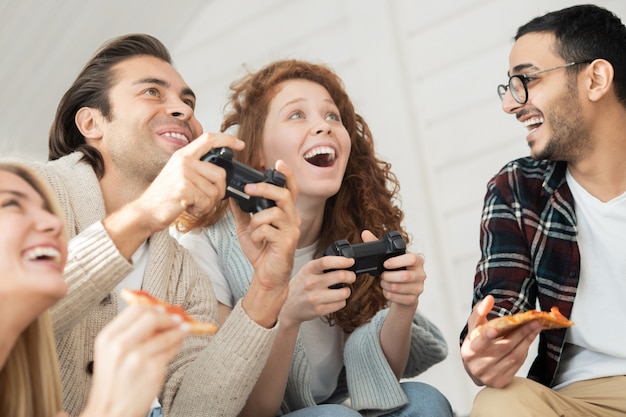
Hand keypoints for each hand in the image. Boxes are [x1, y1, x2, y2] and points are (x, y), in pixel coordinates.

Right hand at [81, 305, 188, 416]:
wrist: (109, 412)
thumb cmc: (112, 384)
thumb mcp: (111, 353)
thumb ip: (129, 334)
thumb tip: (156, 316)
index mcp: (107, 337)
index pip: (135, 310)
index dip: (153, 307)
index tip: (162, 309)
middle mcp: (120, 345)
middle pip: (151, 317)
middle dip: (168, 316)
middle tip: (176, 318)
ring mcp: (137, 357)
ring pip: (166, 333)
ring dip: (179, 328)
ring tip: (185, 328)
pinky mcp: (152, 369)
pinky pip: (171, 349)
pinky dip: (178, 343)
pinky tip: (179, 341)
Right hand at [135, 132, 244, 232]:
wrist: (145, 212)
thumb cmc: (164, 197)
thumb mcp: (179, 175)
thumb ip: (197, 169)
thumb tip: (220, 173)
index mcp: (183, 155)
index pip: (209, 139)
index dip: (227, 140)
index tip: (240, 144)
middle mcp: (184, 161)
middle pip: (220, 174)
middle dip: (218, 191)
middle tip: (205, 198)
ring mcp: (184, 174)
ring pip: (215, 191)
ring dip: (207, 203)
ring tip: (192, 203)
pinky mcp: (184, 189)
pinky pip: (207, 201)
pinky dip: (201, 209)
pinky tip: (189, 208)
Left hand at [233, 161, 301, 326]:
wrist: (266, 276)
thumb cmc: (261, 251)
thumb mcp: (247, 227)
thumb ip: (242, 211)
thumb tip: (232, 195)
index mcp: (285, 213)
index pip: (290, 189)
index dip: (286, 175)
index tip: (278, 163)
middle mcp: (292, 220)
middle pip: (285, 195)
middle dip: (265, 189)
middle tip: (249, 188)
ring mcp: (291, 231)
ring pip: (275, 212)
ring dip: (257, 219)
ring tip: (253, 229)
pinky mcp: (286, 243)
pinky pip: (269, 230)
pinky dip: (257, 234)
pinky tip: (256, 241)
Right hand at [278, 255, 356, 327]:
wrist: (286, 308)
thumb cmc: (299, 287)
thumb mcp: (306, 272)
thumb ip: (321, 267)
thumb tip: (344, 262)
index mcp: (308, 270)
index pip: (326, 262)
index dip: (342, 261)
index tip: (350, 261)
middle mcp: (311, 283)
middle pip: (340, 276)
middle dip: (351, 276)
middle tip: (351, 277)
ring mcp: (315, 298)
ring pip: (344, 292)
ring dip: (347, 290)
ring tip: (343, 290)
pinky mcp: (319, 310)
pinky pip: (341, 304)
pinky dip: (341, 301)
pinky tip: (335, 299)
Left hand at [361, 230, 423, 310]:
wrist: (405, 289)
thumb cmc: (397, 269)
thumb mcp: (390, 257)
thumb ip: (377, 245)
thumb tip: (365, 233)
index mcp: (418, 260)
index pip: (412, 258)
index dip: (397, 261)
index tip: (385, 264)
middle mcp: (421, 273)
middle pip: (405, 276)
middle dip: (388, 276)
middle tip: (382, 276)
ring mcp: (419, 287)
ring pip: (399, 288)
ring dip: (386, 286)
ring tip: (384, 282)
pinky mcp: (414, 299)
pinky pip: (398, 298)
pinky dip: (388, 294)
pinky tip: (387, 290)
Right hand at [460, 295, 541, 387]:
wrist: (476, 369)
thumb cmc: (476, 343)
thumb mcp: (474, 328)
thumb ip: (480, 312)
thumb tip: (489, 299)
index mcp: (468, 352)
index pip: (478, 344)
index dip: (486, 337)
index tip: (495, 329)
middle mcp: (477, 366)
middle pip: (502, 348)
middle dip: (520, 333)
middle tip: (533, 322)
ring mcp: (489, 377)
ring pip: (513, 357)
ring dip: (526, 341)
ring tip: (535, 328)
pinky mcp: (500, 382)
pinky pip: (517, 365)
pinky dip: (524, 351)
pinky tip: (528, 341)